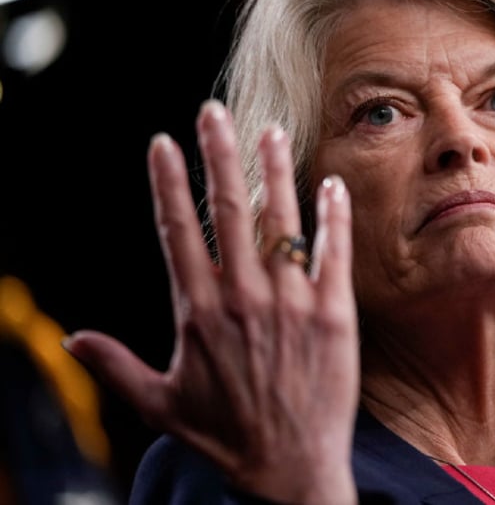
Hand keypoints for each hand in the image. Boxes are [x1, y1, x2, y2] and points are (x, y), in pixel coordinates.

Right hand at [64, 99, 358, 504]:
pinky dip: (333, 216)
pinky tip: (331, 185)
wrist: (290, 471)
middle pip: (228, 210)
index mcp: (199, 311)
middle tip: (214, 112)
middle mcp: (244, 297)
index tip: (162, 144)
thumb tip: (73, 339)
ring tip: (271, 131)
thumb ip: (115, 365)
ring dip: (275, 171)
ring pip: (282, 222)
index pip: (176, 231)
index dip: (167, 183)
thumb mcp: (158, 405)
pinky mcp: (334, 314)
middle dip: (219, 155)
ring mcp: (292, 303)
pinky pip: (334, 253)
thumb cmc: (225, 437)